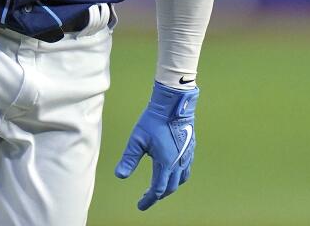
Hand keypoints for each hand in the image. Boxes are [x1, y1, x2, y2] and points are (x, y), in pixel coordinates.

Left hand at [114, 82, 198, 210]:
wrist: (174, 104)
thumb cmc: (154, 120)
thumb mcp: (137, 140)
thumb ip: (129, 159)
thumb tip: (120, 175)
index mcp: (166, 163)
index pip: (158, 189)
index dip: (148, 199)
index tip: (140, 205)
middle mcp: (179, 162)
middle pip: (170, 187)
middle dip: (158, 195)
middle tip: (147, 197)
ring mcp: (187, 155)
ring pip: (180, 179)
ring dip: (169, 186)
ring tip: (159, 187)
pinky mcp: (190, 148)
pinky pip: (186, 168)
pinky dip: (178, 176)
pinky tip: (171, 170)